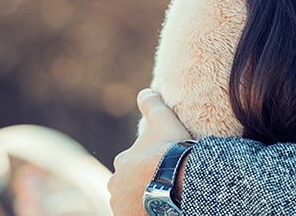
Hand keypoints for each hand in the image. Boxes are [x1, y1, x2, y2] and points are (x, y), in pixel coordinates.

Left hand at [108, 89, 192, 215]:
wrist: (179, 178)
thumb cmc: (171, 149)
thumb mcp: (163, 119)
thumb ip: (152, 104)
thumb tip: (144, 91)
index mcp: (122, 161)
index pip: (131, 164)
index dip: (148, 164)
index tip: (162, 166)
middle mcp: (116, 184)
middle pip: (129, 185)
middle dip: (142, 184)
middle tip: (163, 182)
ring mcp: (121, 205)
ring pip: (131, 201)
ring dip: (142, 200)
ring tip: (163, 197)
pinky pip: (136, 214)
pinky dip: (143, 212)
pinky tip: (159, 206)